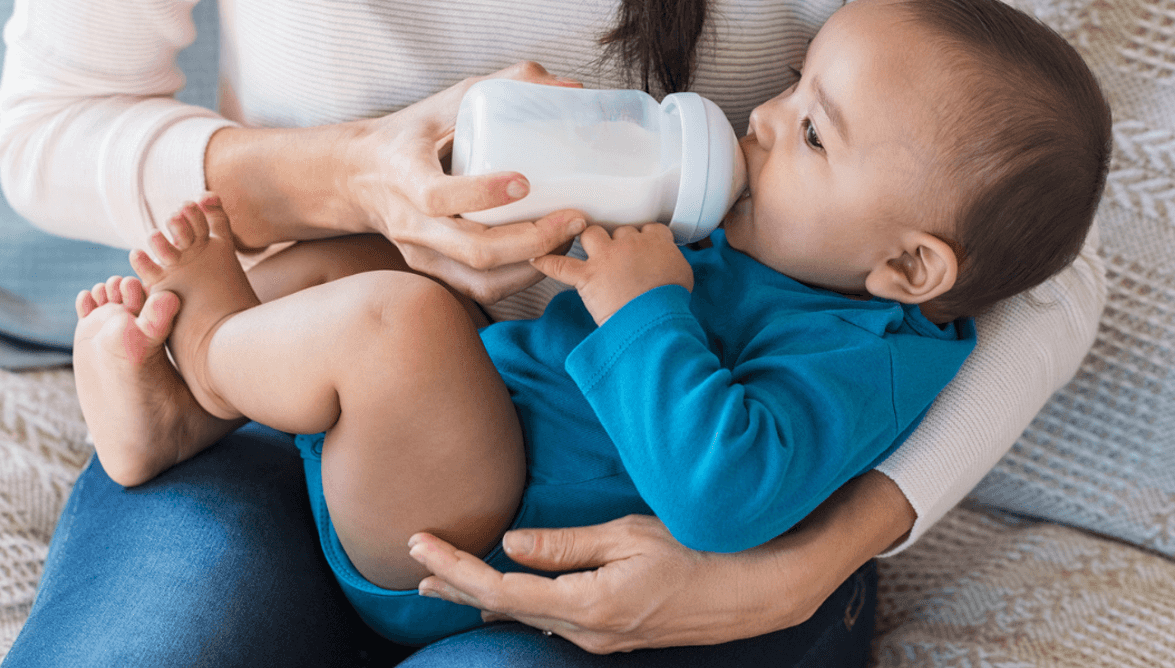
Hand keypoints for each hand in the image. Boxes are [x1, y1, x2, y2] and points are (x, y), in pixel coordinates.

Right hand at [342, 61, 591, 302]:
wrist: (360, 176)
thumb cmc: (411, 134)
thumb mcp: (448, 100)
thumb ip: (506, 84)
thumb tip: (570, 86)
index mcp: (404, 175)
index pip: (437, 197)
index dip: (482, 193)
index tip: (525, 182)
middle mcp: (411, 223)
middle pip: (474, 249)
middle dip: (533, 240)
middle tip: (574, 218)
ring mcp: (421, 253)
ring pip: (482, 279)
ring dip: (534, 265)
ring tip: (568, 238)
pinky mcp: (434, 271)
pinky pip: (481, 289)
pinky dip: (520, 279)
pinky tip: (546, 255)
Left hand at [408, 472, 916, 653]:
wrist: (760, 590)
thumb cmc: (701, 550)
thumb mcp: (629, 535)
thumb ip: (566, 545)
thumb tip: (511, 544)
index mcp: (588, 605)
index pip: (501, 589)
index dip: (454, 568)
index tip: (417, 545)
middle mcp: (588, 631)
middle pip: (504, 610)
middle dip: (456, 587)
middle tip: (414, 567)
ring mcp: (602, 638)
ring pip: (527, 617)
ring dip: (483, 596)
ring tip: (446, 582)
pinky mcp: (615, 633)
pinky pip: (554, 619)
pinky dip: (519, 603)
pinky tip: (508, 594)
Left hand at [531, 224, 692, 323]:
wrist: (655, 319)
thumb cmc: (671, 302)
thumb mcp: (683, 275)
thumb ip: (672, 262)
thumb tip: (667, 267)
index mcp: (656, 241)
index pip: (649, 228)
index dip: (643, 237)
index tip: (642, 246)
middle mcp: (630, 243)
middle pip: (619, 230)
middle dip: (617, 241)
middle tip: (618, 256)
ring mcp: (607, 257)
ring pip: (591, 234)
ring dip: (588, 239)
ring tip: (588, 248)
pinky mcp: (588, 276)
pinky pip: (560, 266)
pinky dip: (547, 263)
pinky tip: (537, 259)